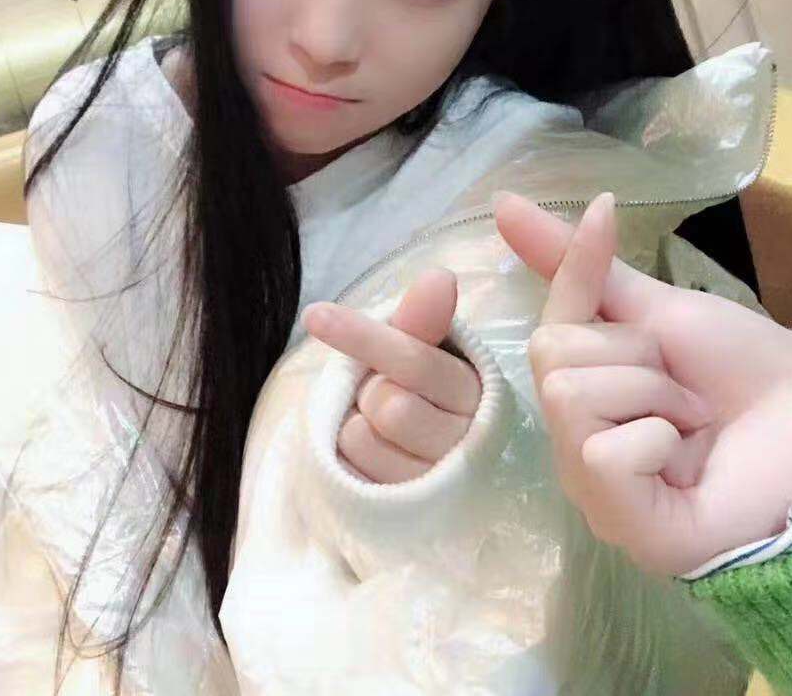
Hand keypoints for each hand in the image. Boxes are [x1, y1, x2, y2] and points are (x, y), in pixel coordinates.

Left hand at [301, 268, 480, 483]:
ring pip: (365, 434)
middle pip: (388, 403)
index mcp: (477, 390)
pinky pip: (353, 468)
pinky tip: (373, 463)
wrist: (420, 477)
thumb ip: (422, 321)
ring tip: (382, 431)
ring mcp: (442, 485)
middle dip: (372, 392)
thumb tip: (440, 276)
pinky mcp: (412, 515)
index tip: (314, 314)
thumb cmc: (420, 401)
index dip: (363, 336)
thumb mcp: (420, 357)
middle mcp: (470, 440)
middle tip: (384, 397)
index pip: (414, 360)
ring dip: (357, 425)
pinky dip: (350, 457)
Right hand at [494, 190, 791, 575]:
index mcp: (582, 391)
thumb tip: (501, 204)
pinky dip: (655, 439)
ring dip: (651, 393)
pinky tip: (682, 461)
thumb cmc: (744, 371)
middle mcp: (573, 440)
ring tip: (691, 424)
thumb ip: (582, 268)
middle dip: (633, 353)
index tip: (606, 206)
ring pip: (569, 395)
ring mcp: (590, 485)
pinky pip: (600, 452)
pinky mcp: (618, 521)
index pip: (548, 321)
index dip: (576, 267)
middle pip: (550, 354)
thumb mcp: (658, 310)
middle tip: (683, 385)